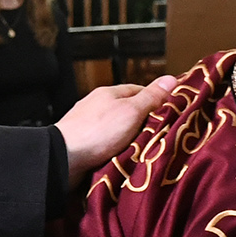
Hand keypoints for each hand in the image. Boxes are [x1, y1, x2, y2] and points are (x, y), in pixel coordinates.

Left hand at [54, 76, 178, 182]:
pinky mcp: (82, 143)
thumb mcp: (131, 111)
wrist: (63, 158)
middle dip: (142, 121)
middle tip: (160, 134)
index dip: (156, 99)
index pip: (138, 90)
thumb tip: (171, 78)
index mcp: (109, 93)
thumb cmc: (98, 132)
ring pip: (115, 127)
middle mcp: (96, 105)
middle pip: (127, 109)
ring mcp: (87, 124)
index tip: (171, 111)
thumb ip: (151, 97)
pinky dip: (114, 148)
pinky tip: (121, 157)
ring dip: (128, 137)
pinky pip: (104, 142)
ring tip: (143, 149)